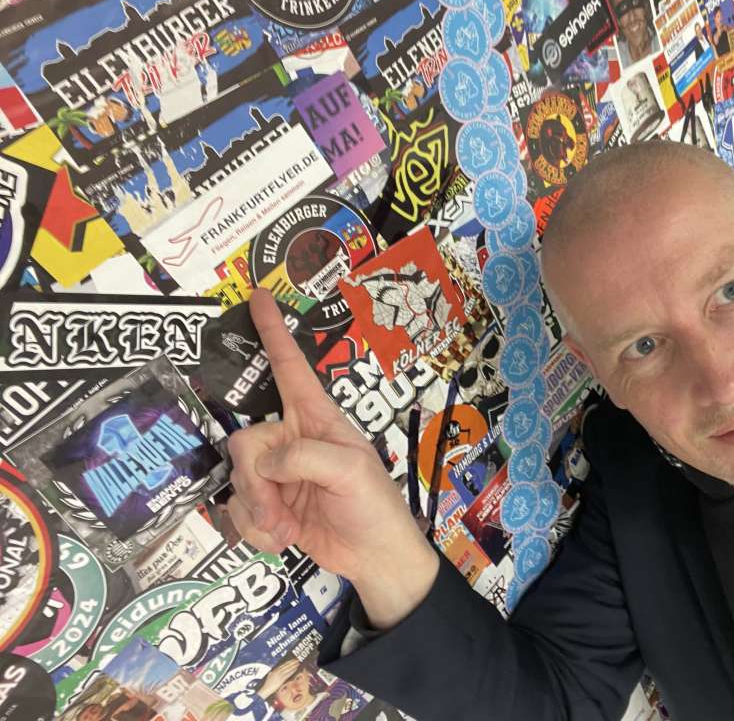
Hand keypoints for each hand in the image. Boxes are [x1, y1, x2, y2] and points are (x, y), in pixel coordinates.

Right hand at [227, 290, 437, 625]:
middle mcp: (293, 440)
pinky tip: (283, 539)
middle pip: (244, 440)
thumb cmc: (374, 506)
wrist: (373, 557)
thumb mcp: (351, 471)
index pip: (290, 368)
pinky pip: (238, 509)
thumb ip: (305, 456)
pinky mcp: (267, 505)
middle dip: (257, 482)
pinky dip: (255, 530)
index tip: (259, 297)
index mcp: (318, 419)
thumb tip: (265, 461)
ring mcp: (278, 474)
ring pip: (238, 479)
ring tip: (288, 527)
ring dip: (258, 512)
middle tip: (282, 510)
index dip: (273, 333)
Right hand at [257, 657, 299, 698]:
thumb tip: (276, 670)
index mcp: (275, 670)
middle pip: (286, 666)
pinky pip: (288, 674)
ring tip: (298, 663)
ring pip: (288, 669)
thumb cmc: (267, 684)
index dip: (288, 662)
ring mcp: (280, 675)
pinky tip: (296, 669)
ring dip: (293, 666)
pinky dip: (292, 671)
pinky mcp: (281, 679)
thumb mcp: (270, 676)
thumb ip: (273, 672)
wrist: (265, 689)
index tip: (293, 660)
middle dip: (292, 662)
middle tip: (297, 660)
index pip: (283, 665)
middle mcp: (277, 671)